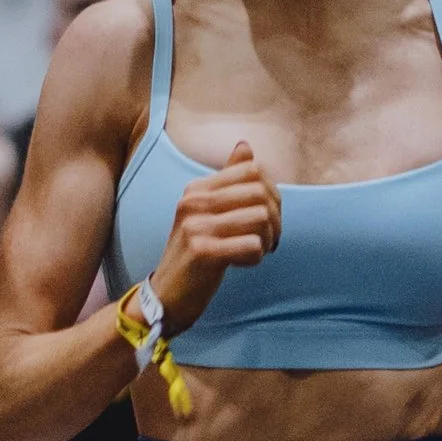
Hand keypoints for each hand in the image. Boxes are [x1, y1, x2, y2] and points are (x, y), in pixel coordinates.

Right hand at [157, 143, 280, 333]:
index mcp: (196, 189)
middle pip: (260, 193)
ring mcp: (195, 226)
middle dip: (275, 218)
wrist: (166, 295)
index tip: (268, 217)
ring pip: (260, 218)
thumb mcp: (207, 213)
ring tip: (257, 251)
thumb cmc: (194, 254)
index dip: (272, 193)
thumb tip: (245, 146)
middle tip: (269, 240)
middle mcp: (193, 202)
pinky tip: (243, 263)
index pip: (253, 170)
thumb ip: (227, 180)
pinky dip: (256, 257)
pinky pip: (252, 245)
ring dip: (267, 239)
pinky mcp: (202, 252)